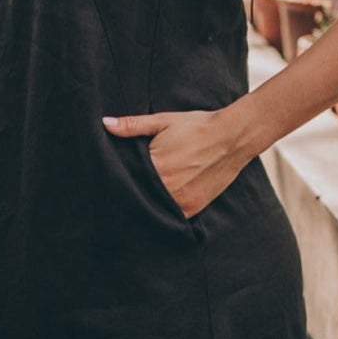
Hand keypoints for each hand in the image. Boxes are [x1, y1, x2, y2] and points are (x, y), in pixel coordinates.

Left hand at [101, 108, 248, 217]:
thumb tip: (105, 123)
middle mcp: (166, 187)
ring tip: (140, 197)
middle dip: (130, 192)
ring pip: (152, 208)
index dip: (118, 178)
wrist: (232, 137)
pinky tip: (158, 203)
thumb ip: (133, 126)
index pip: (126, 178)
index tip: (111, 178)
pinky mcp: (192, 208)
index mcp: (155, 165)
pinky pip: (170, 216)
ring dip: (146, 203)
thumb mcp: (163, 121)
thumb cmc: (197, 127)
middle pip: (138, 195)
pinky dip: (163, 211)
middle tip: (121, 191)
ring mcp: (180, 200)